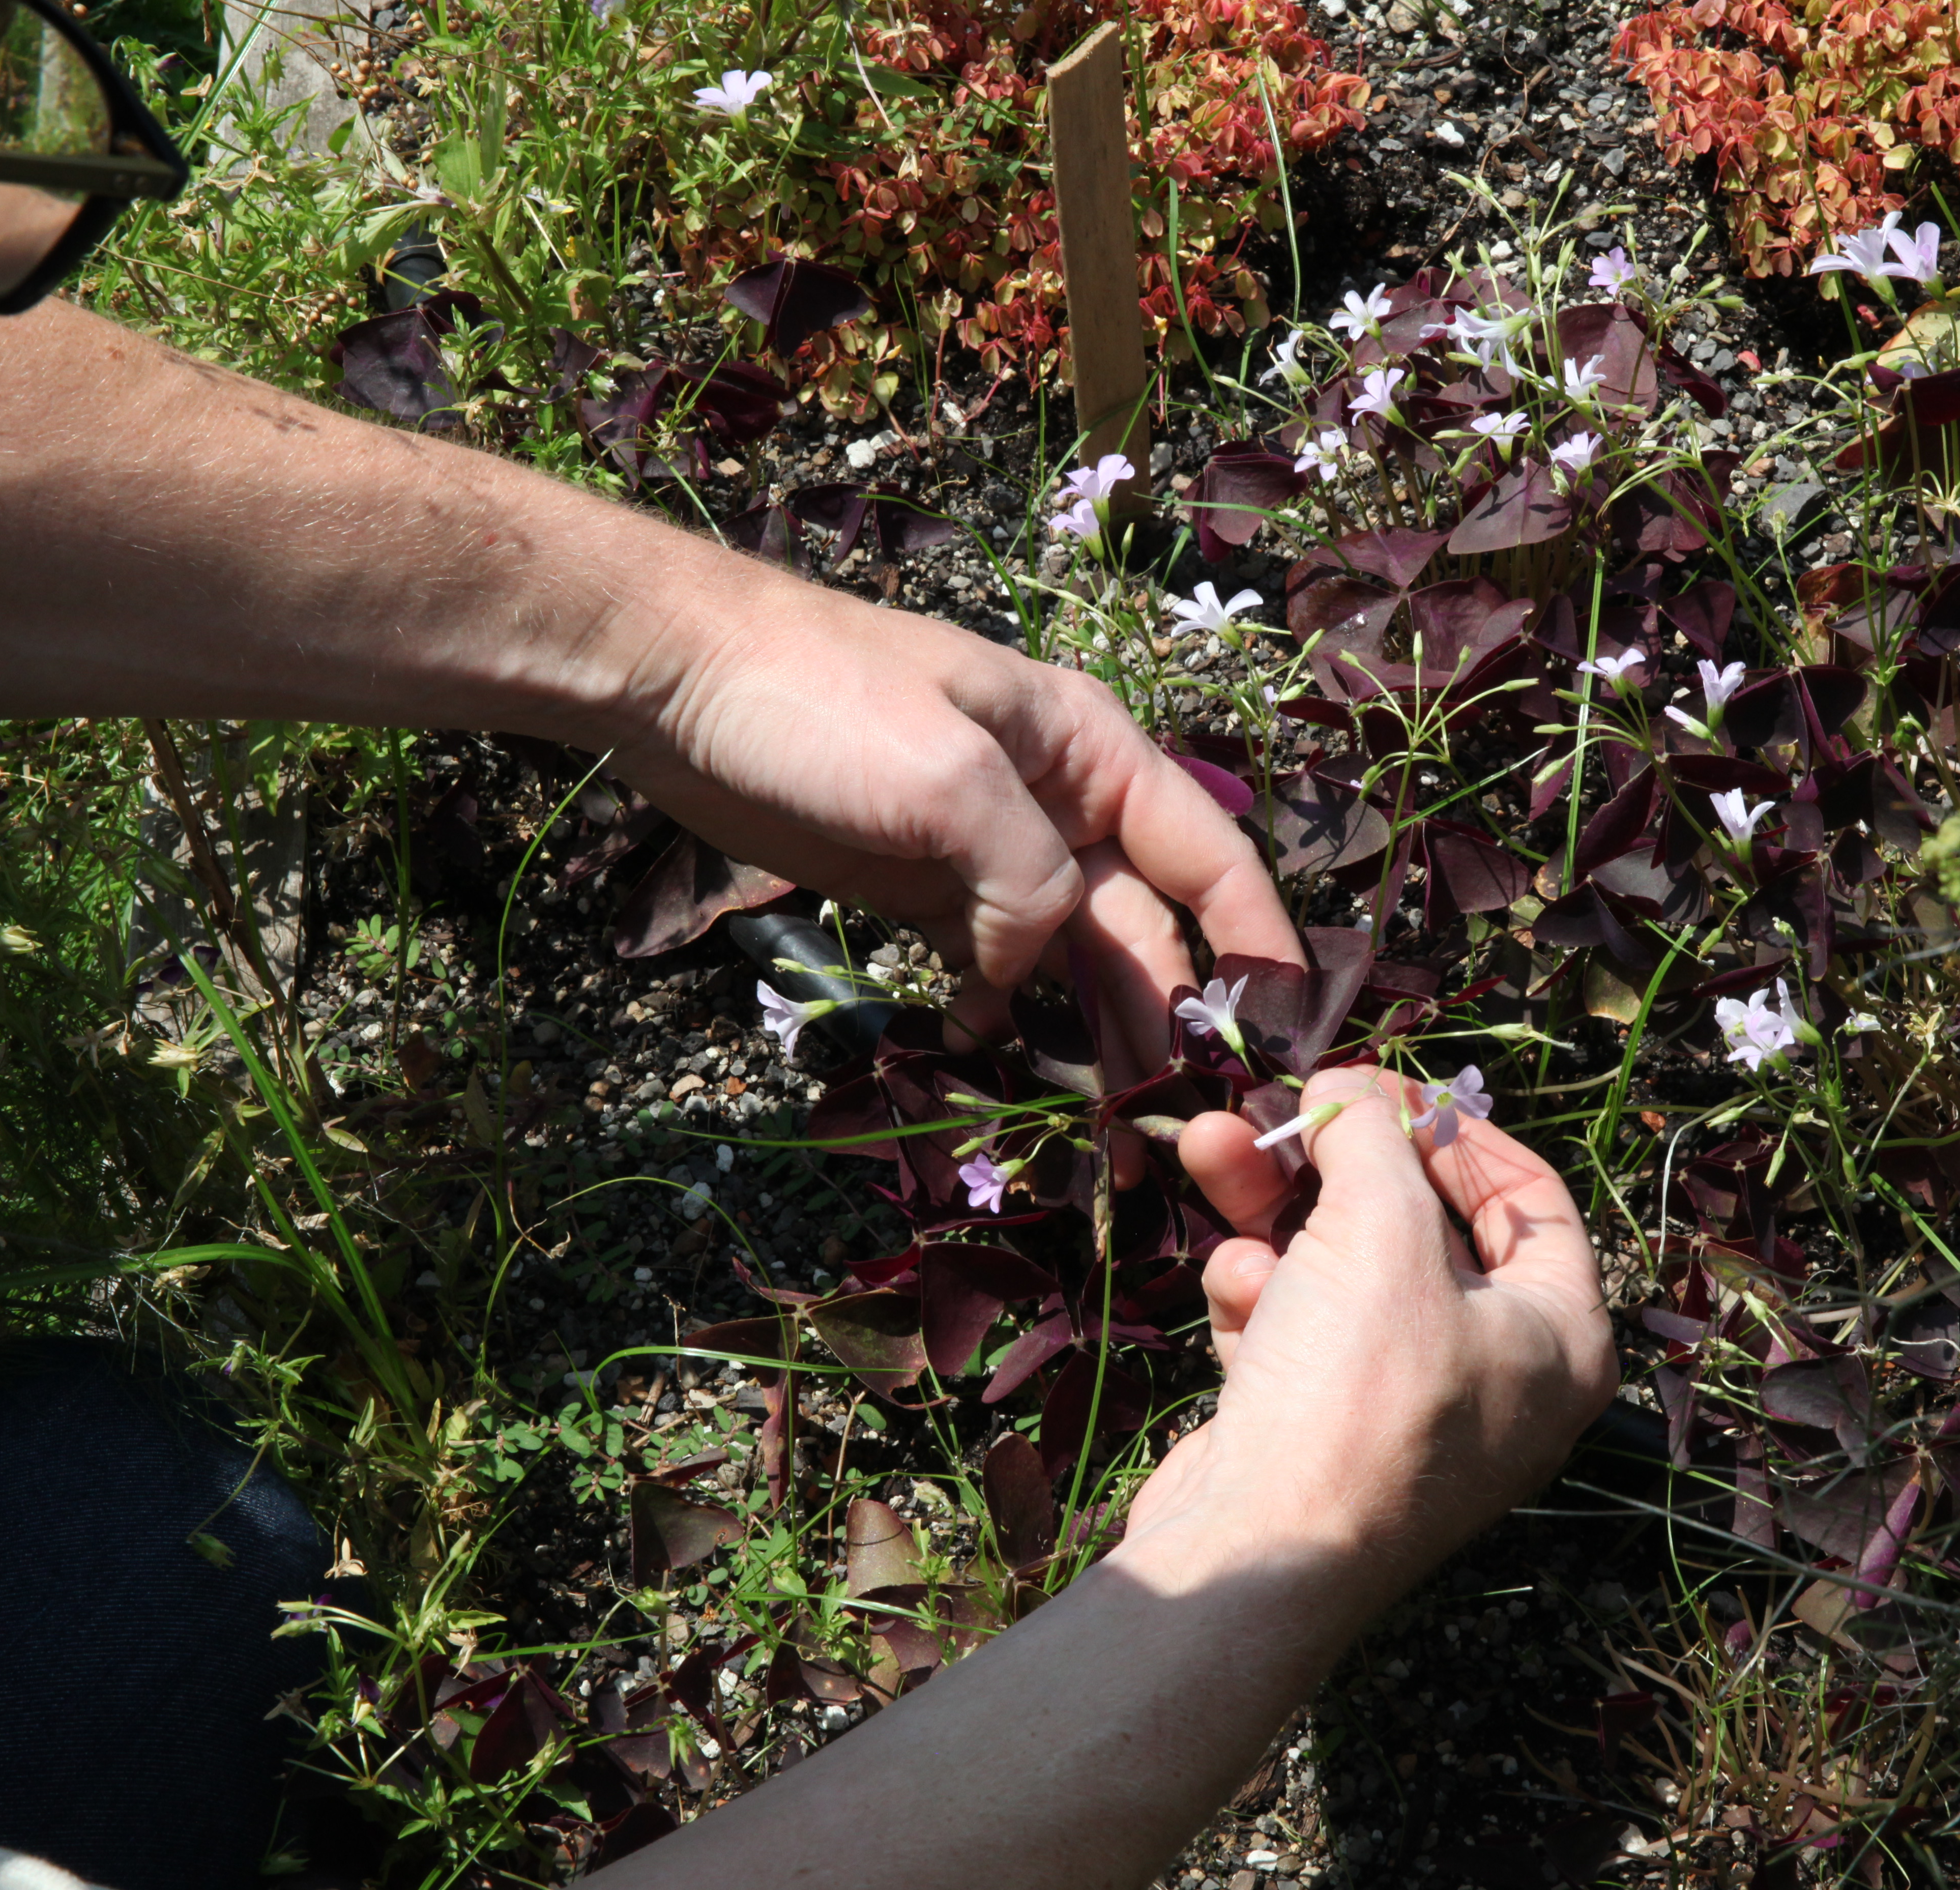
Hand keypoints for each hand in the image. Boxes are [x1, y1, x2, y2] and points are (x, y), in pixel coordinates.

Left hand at [603, 576, 1298, 1066]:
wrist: (676, 681)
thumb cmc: (820, 700)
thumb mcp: (949, 776)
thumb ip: (1028, 878)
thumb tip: (1039, 969)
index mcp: (1093, 754)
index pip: (1210, 857)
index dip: (1256, 946)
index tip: (1282, 1037)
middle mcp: (1062, 807)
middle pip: (1143, 930)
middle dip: (1165, 1026)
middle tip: (1172, 1129)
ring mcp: (992, 856)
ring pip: (1070, 964)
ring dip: (1091, 1045)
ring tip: (1106, 1138)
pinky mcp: (926, 896)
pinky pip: (992, 975)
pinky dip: (1001, 1025)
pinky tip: (995, 1071)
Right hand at [1129, 1067, 1617, 1600]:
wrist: (1257, 1552)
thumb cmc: (1357, 1389)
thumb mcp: (1380, 1230)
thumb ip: (1371, 1140)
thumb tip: (1347, 1090)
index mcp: (1560, 1338)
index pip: (1528, 1199)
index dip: (1452, 1127)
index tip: (1381, 1082)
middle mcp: (1498, 1377)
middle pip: (1419, 1228)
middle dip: (1338, 1161)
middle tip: (1282, 1107)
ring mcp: (1408, 1411)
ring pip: (1343, 1272)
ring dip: (1276, 1209)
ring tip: (1214, 1150)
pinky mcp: (1325, 1432)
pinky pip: (1301, 1331)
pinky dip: (1263, 1297)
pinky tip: (1233, 1285)